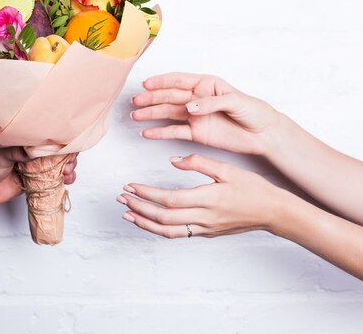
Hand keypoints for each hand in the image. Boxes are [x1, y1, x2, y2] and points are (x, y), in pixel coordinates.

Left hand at [0, 148, 77, 209]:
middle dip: (68, 157)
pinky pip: (51, 181)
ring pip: (57, 167)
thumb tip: (36, 149)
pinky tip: (66, 181)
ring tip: (68, 173)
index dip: (62, 141)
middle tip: (69, 163)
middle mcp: (30, 153)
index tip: (70, 146)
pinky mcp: (33, 183)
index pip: (48, 138)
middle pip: (57, 153)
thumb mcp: (1, 154)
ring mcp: (33, 168)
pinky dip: (62, 181)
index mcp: (23, 141)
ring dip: (68, 169)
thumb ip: (18, 151)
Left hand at [117, 154, 287, 237]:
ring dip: (144, 222)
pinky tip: (147, 221)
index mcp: (208, 199)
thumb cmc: (252, 188)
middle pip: (162, 217)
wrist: (273, 212)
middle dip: (138, 207)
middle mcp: (203, 217)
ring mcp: (204, 228)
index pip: (169, 199)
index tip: (131, 185)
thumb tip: (173, 160)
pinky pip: (177, 234)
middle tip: (122, 197)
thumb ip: (199, 163)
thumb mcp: (227, 169)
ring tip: (127, 212)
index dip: (147, 194)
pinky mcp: (205, 233)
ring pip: (167, 231)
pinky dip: (158, 229)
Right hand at [131, 73, 281, 155]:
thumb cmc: (254, 111)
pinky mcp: (196, 133)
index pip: (179, 80)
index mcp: (206, 85)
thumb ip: (212, 103)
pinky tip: (147, 132)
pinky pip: (175, 131)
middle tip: (136, 101)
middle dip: (151, 98)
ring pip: (168, 113)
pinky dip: (160, 132)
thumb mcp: (237, 101)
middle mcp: (197, 99)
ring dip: (151, 114)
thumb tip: (190, 107)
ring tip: (135, 116)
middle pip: (169, 97)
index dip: (162, 82)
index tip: (146, 85)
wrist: (264, 134)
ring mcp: (194, 116)